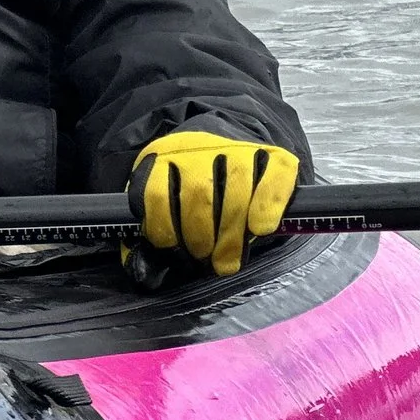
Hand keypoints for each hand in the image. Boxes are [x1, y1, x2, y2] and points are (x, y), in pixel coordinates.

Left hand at [126, 130, 299, 276]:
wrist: (228, 150)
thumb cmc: (189, 193)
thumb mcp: (161, 207)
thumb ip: (150, 239)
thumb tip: (145, 273)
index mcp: (163, 157)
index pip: (156, 193)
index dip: (164, 228)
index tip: (173, 247)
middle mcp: (199, 147)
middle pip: (199, 194)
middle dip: (200, 237)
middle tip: (204, 258)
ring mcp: (237, 148)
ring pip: (236, 188)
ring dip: (231, 233)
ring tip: (227, 259)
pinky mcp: (272, 155)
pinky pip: (274, 178)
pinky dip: (268, 205)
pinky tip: (260, 228)